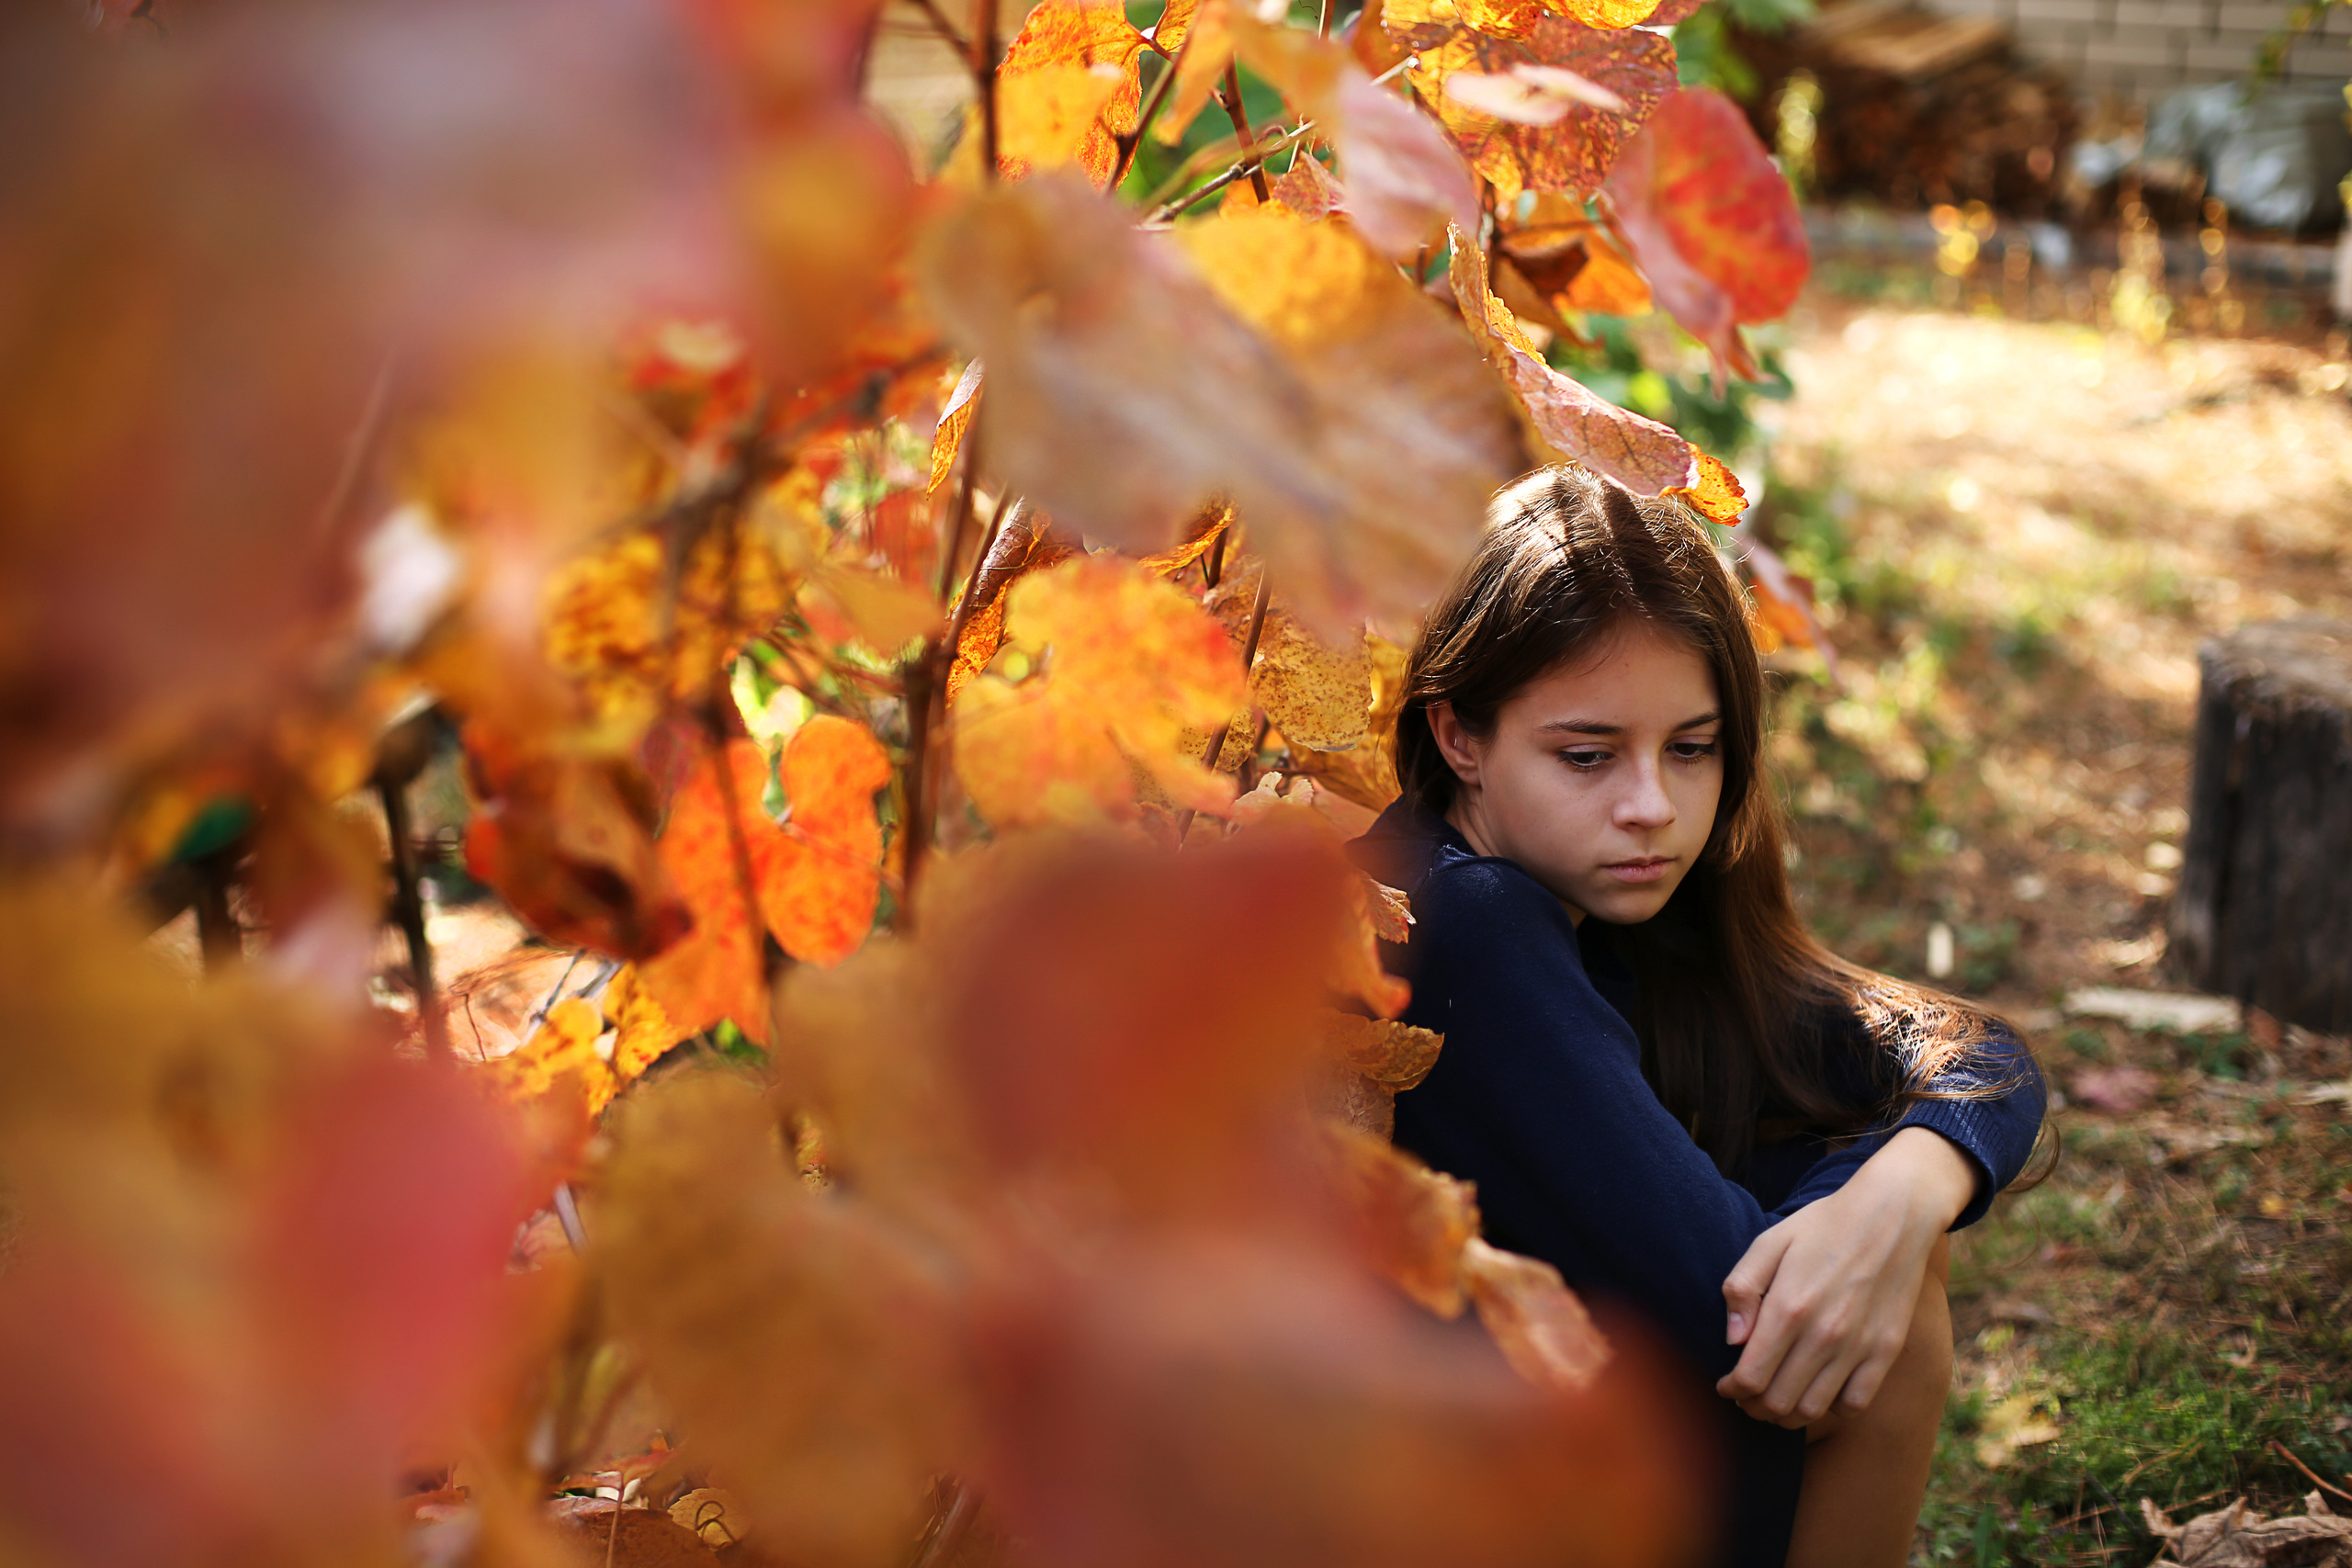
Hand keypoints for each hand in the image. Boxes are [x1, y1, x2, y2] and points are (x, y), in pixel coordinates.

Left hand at [1716, 1126, 1974, 1427]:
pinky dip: (1831, 1408)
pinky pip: (1854, 1404)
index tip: (1726, 1385)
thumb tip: (1732, 1340)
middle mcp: (1824, 1335)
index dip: (1731, 1390)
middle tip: (1747, 1396)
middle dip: (1754, 1406)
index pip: (1750, 1378)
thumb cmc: (1822, 1226)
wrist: (1892, 1216)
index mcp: (1789, 1308)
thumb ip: (1742, 1289)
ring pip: (1813, 1410)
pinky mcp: (1885, 1352)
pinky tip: (1818, 1390)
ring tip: (1776, 1399)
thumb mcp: (1770, 1242)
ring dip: (1787, 1414)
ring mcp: (1859, 1347)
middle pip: (1778, 1403)